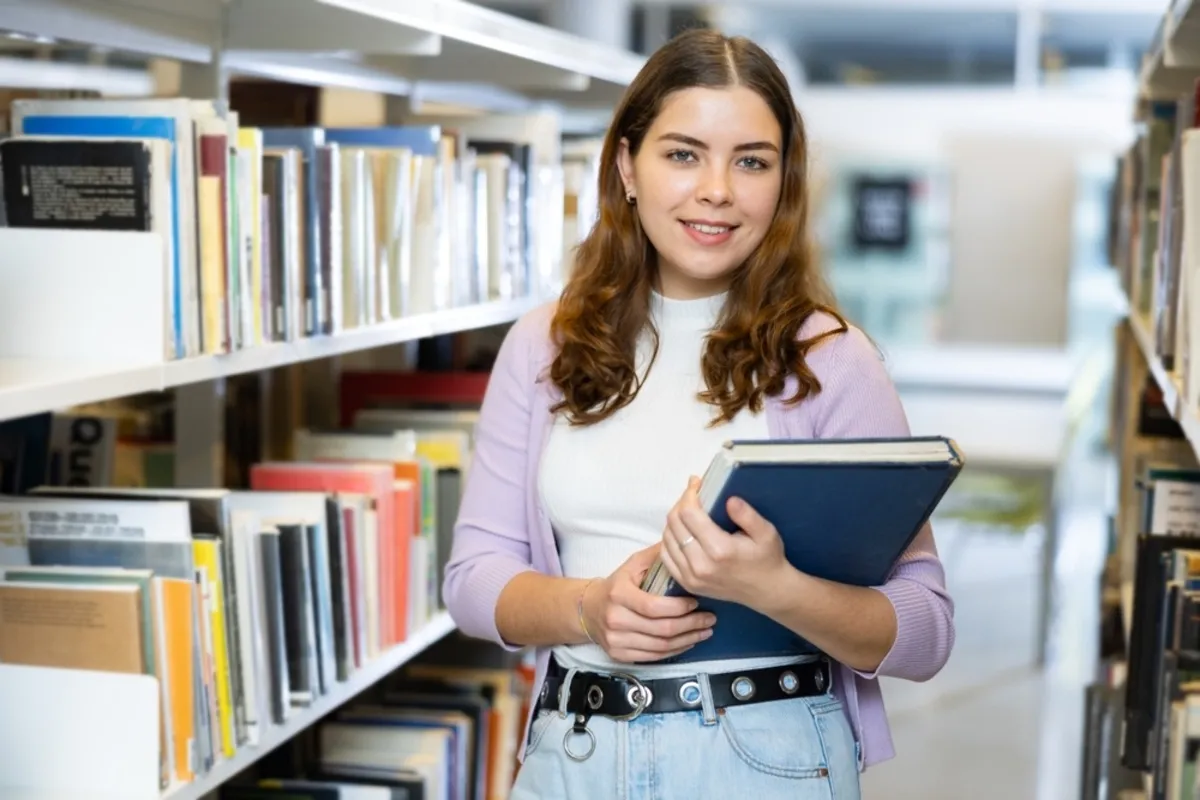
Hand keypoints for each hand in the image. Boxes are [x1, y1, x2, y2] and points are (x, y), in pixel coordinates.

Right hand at [580, 543, 715, 662]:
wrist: (588, 609)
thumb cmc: (617, 584)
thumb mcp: (632, 564)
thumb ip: (657, 555)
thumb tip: (682, 542)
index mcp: (619, 594)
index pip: (654, 606)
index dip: (679, 608)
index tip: (697, 602)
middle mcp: (615, 619)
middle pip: (661, 629)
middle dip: (691, 625)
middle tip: (710, 619)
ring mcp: (616, 640)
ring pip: (660, 646)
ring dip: (687, 640)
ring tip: (704, 631)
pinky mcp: (619, 654)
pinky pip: (653, 657)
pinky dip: (675, 651)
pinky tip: (688, 642)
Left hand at [659, 476, 789, 608]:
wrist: (766, 592)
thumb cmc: (767, 559)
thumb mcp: (767, 533)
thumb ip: (747, 515)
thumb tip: (729, 500)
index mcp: (720, 550)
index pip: (689, 514)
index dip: (689, 494)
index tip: (696, 484)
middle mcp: (700, 565)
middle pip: (674, 523)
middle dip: (681, 503)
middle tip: (693, 495)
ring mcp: (691, 576)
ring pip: (667, 538)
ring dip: (674, 520)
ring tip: (689, 511)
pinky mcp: (687, 583)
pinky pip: (666, 555)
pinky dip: (670, 538)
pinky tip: (683, 531)